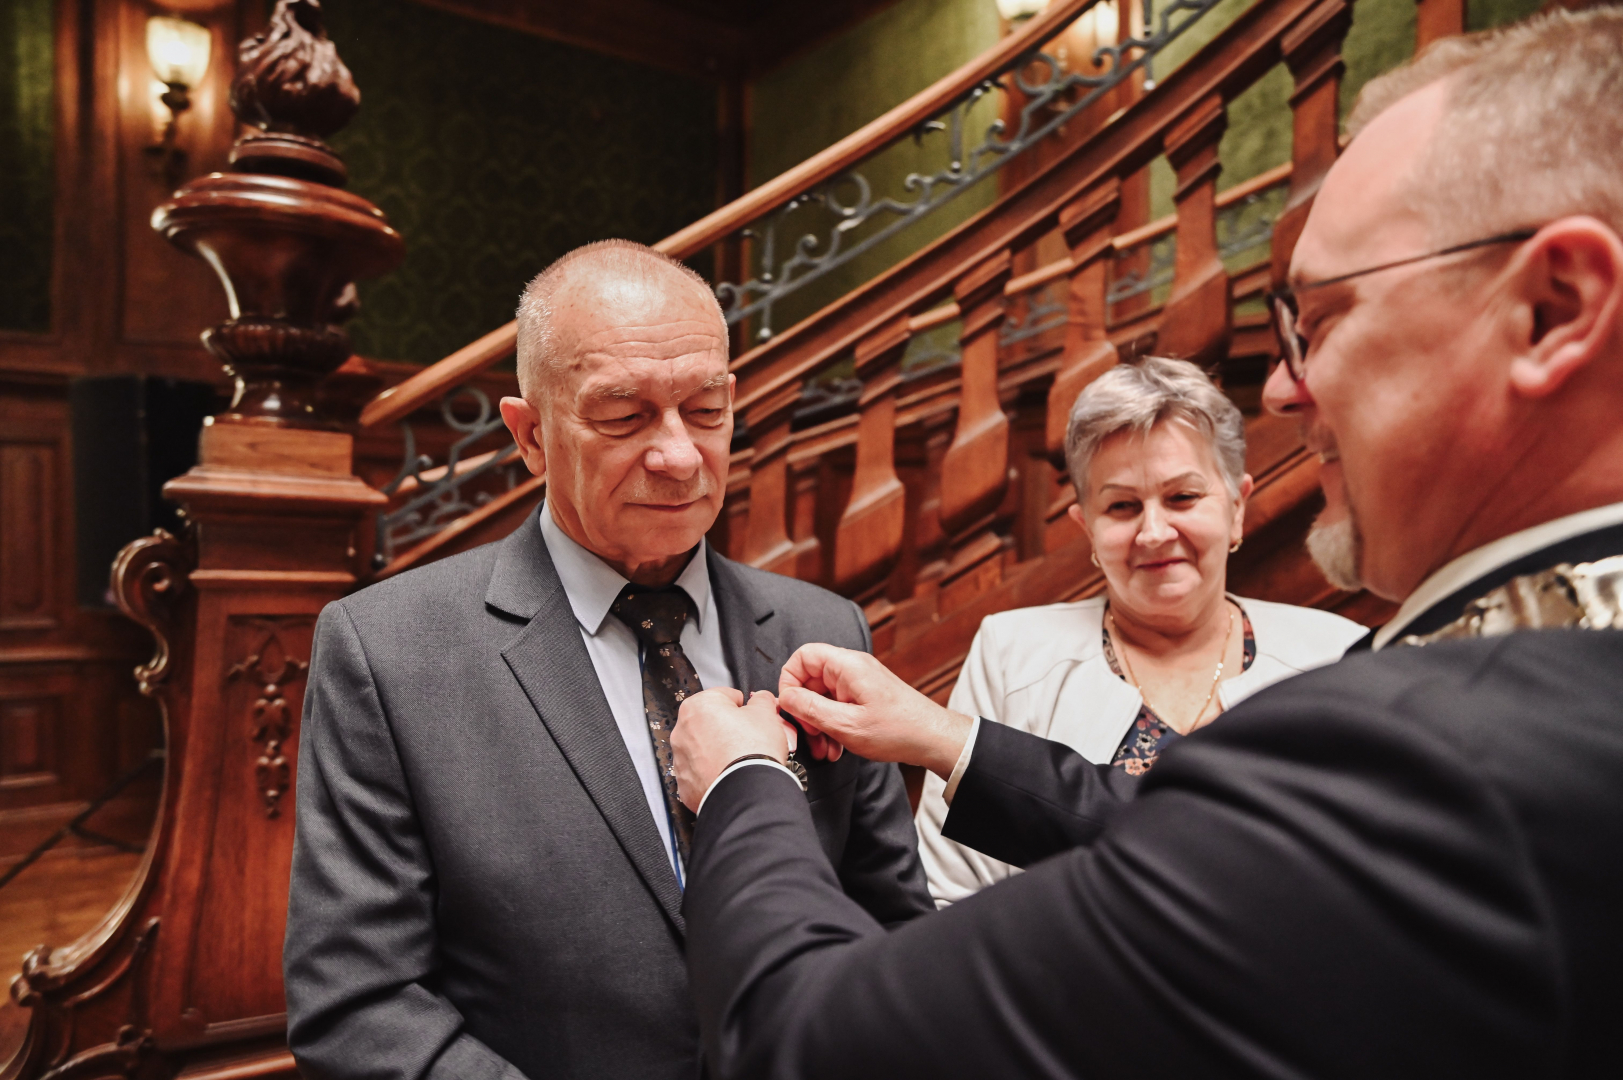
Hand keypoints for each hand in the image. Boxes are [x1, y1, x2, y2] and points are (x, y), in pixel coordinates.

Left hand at [673, 688, 798, 811]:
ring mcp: (680, 759)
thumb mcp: (766, 714)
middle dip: (728, 729)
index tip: (751, 717)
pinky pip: (700, 773)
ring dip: (718, 751)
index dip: (743, 707)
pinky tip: (729, 775)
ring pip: (703, 749)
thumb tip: (761, 699)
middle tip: (748, 739)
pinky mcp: (685, 784)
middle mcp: (682, 731)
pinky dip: (712, 773)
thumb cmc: (753, 750)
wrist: (747, 792)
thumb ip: (761, 700)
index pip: (724, 696)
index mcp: (698, 706)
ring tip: (739, 760)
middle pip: (710, 723)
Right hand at [777, 644, 973, 778]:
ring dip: (819, 724)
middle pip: (810, 680)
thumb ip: (810, 709)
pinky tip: (836, 747)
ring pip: (822, 697)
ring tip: (825, 749)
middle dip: (805, 711)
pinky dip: (832, 726)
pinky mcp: (864, 696)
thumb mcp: (846, 724)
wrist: (932, 738)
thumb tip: (785, 698)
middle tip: (810, 735)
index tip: (790, 707)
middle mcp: (852, 669)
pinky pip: (837, 706)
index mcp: (847, 666)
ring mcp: (858, 682)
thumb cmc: (899, 729)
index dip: (789, 681)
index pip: (803, 656)